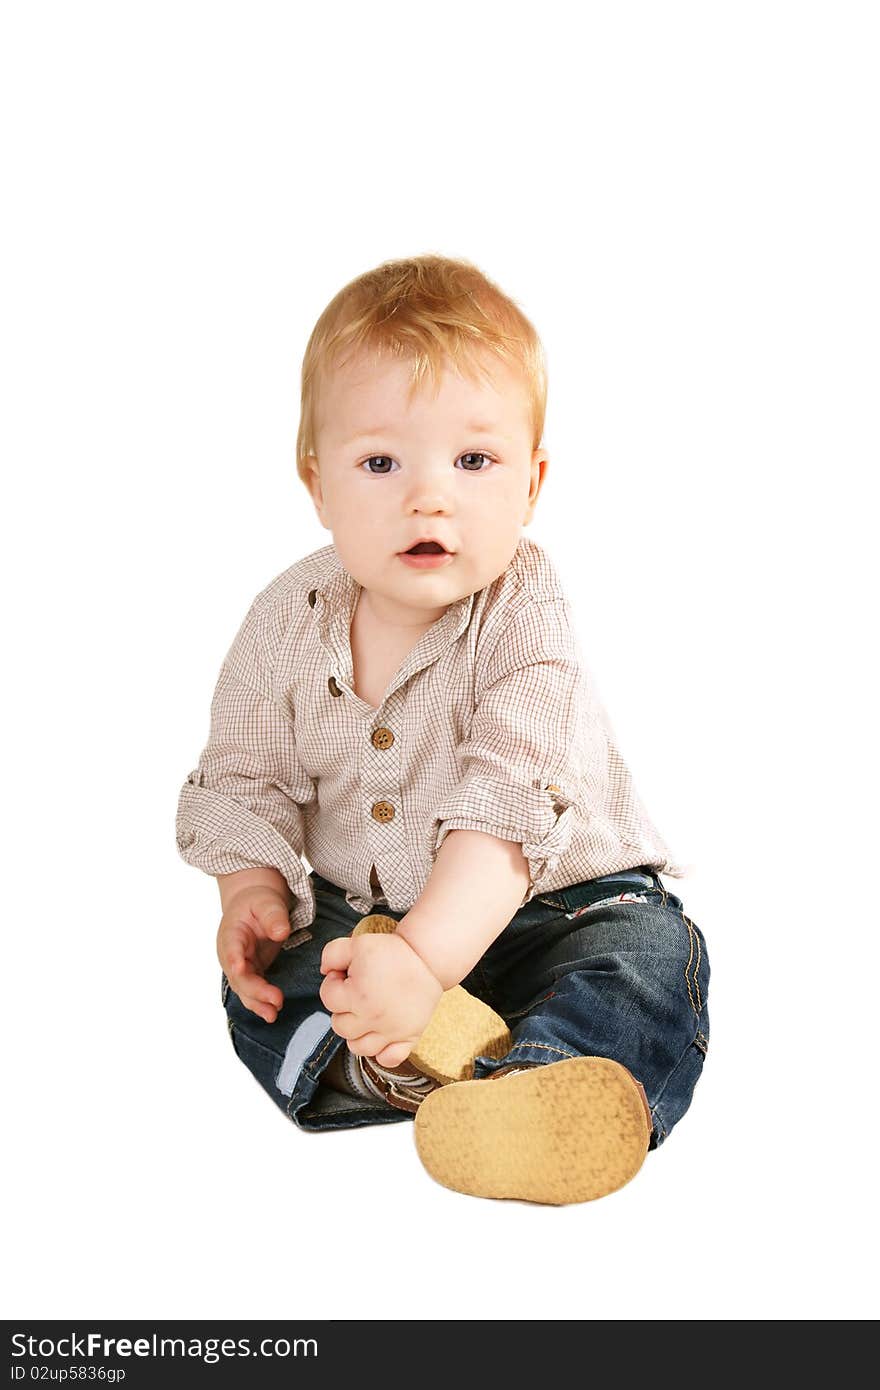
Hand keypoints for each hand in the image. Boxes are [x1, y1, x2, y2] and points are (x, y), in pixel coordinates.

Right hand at [217, 886, 290, 1022]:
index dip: (234, 959)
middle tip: (276, 999)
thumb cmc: (258, 902)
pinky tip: (272, 1013)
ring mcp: (238, 965)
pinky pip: (252, 991)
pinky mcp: (249, 972)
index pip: (230, 947)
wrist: (253, 905)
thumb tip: (281, 932)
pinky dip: (260, 1002)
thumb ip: (273, 916)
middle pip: (238, 976)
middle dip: (255, 989)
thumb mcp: (267, 902)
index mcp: (231, 933)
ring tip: (273, 1015)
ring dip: (257, 1002)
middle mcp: (230, 953)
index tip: (240, 969)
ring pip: (244, 988)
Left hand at [318, 931, 442, 1067]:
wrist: (429, 959)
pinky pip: (388, 1059)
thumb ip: (331, 954)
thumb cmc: (393, 952)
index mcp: (359, 995)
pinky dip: (381, 1053)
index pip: (327, 998)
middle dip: (342, 1008)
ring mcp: (392, 1031)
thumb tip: (325, 972)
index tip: (346, 975)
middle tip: (357, 992)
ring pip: (358, 1048)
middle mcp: (374, 1017)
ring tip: (365, 1015)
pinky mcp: (409, 1037)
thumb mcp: (358, 943)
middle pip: (339, 1026)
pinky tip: (381, 1036)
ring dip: (356, 1033)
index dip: (333, 983)